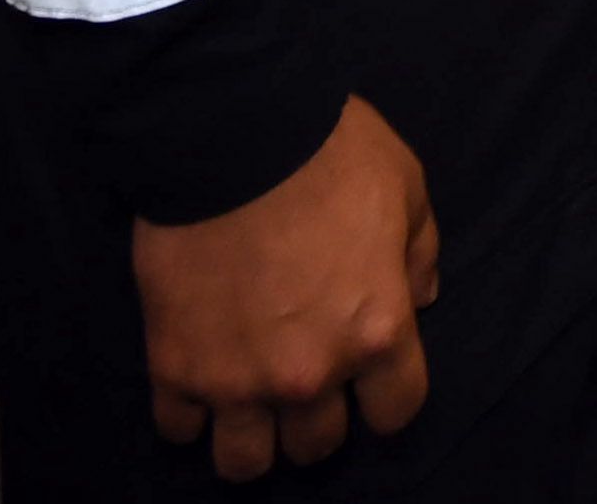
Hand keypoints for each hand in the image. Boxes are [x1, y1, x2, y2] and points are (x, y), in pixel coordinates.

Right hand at [134, 97, 438, 480]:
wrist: (231, 134)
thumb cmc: (331, 153)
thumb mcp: (407, 187)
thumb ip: (419, 252)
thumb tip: (422, 297)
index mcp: (377, 332)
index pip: (397, 411)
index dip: (387, 397)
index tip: (372, 380)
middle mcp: (310, 374)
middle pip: (318, 446)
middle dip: (317, 420)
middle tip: (303, 382)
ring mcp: (237, 380)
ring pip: (245, 462)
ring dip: (253, 439)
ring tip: (247, 405)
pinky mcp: (174, 368)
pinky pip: (179, 428)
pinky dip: (188, 415)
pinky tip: (196, 383)